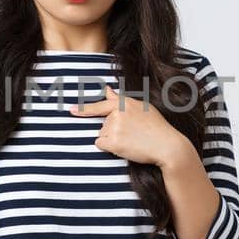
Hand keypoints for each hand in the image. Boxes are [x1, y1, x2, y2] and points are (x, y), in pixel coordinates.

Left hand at [69, 83, 196, 167]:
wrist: (167, 146)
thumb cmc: (158, 128)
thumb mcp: (142, 108)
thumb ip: (122, 99)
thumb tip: (107, 89)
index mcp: (125, 103)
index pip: (101, 105)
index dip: (84, 109)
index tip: (71, 110)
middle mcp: (118, 112)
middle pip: (103, 125)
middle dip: (114, 131)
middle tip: (135, 135)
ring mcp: (115, 126)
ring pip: (103, 135)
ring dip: (114, 140)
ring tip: (133, 140)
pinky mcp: (113, 141)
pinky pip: (102, 145)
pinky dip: (111, 148)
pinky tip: (127, 147)